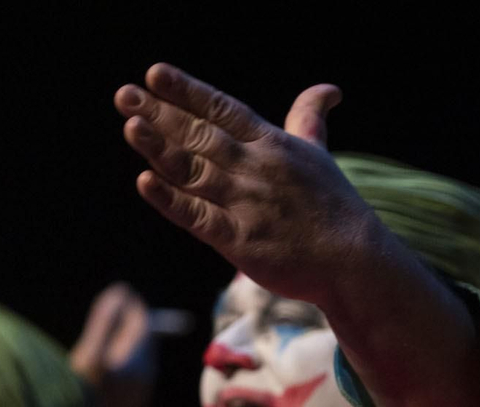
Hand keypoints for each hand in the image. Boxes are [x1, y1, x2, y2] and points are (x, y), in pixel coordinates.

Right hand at [68, 282, 156, 406]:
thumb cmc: (77, 397)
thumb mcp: (88, 354)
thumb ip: (105, 322)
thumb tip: (121, 292)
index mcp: (138, 365)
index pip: (142, 327)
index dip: (133, 308)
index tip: (123, 292)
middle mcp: (145, 381)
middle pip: (144, 344)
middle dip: (133, 324)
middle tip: (121, 307)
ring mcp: (140, 397)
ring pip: (141, 361)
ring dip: (128, 345)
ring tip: (113, 332)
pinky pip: (135, 377)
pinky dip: (125, 363)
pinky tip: (111, 363)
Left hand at [113, 63, 479, 406]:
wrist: (354, 261)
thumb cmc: (336, 208)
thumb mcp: (320, 154)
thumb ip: (310, 119)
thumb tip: (329, 89)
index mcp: (273, 144)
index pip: (222, 109)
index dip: (187, 91)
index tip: (155, 73)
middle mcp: (256, 168)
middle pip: (200, 135)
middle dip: (160, 113)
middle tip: (125, 95)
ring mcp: (246, 204)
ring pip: (194, 171)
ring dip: (159, 148)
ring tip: (131, 126)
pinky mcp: (240, 240)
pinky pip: (198, 216)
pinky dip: (171, 200)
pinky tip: (146, 182)